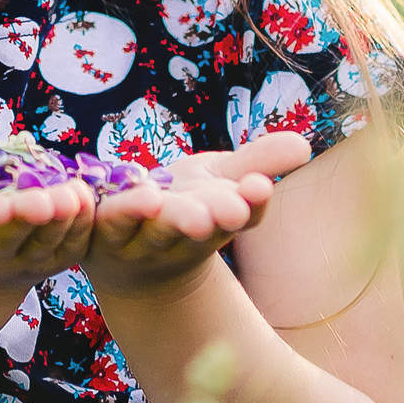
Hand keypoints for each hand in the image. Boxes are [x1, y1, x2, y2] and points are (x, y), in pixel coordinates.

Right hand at [0, 105, 95, 299]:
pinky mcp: (54, 260)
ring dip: (67, 221)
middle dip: (34, 216)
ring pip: (49, 241)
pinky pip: (73, 246)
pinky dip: (84, 226)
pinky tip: (93, 200)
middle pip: (15, 234)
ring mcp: (25, 259)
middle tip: (56, 197)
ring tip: (80, 193)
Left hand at [83, 130, 312, 302]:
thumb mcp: (224, 180)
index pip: (240, 217)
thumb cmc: (188, 207)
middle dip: (210, 218)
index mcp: (215, 224)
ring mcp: (136, 240)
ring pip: (150, 229)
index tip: (260, 187)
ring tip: (161, 201)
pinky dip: (112, 210)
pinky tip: (117, 193)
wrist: (130, 257)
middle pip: (196, 230)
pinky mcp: (100, 233)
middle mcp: (178, 239)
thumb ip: (259, 162)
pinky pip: (105, 221)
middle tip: (226, 209)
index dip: (250, 205)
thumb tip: (303, 145)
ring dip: (158, 217)